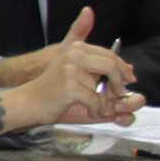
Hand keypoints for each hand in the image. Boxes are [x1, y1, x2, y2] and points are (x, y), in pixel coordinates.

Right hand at [11, 7, 141, 126]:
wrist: (29, 102)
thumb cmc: (54, 91)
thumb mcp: (78, 73)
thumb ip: (101, 66)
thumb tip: (130, 68)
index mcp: (76, 48)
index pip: (109, 54)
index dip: (122, 68)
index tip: (129, 80)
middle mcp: (74, 54)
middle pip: (112, 64)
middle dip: (120, 81)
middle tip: (119, 95)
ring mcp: (71, 69)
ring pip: (107, 83)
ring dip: (108, 99)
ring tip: (101, 107)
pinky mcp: (70, 86)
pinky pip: (96, 99)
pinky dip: (97, 109)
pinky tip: (90, 112)